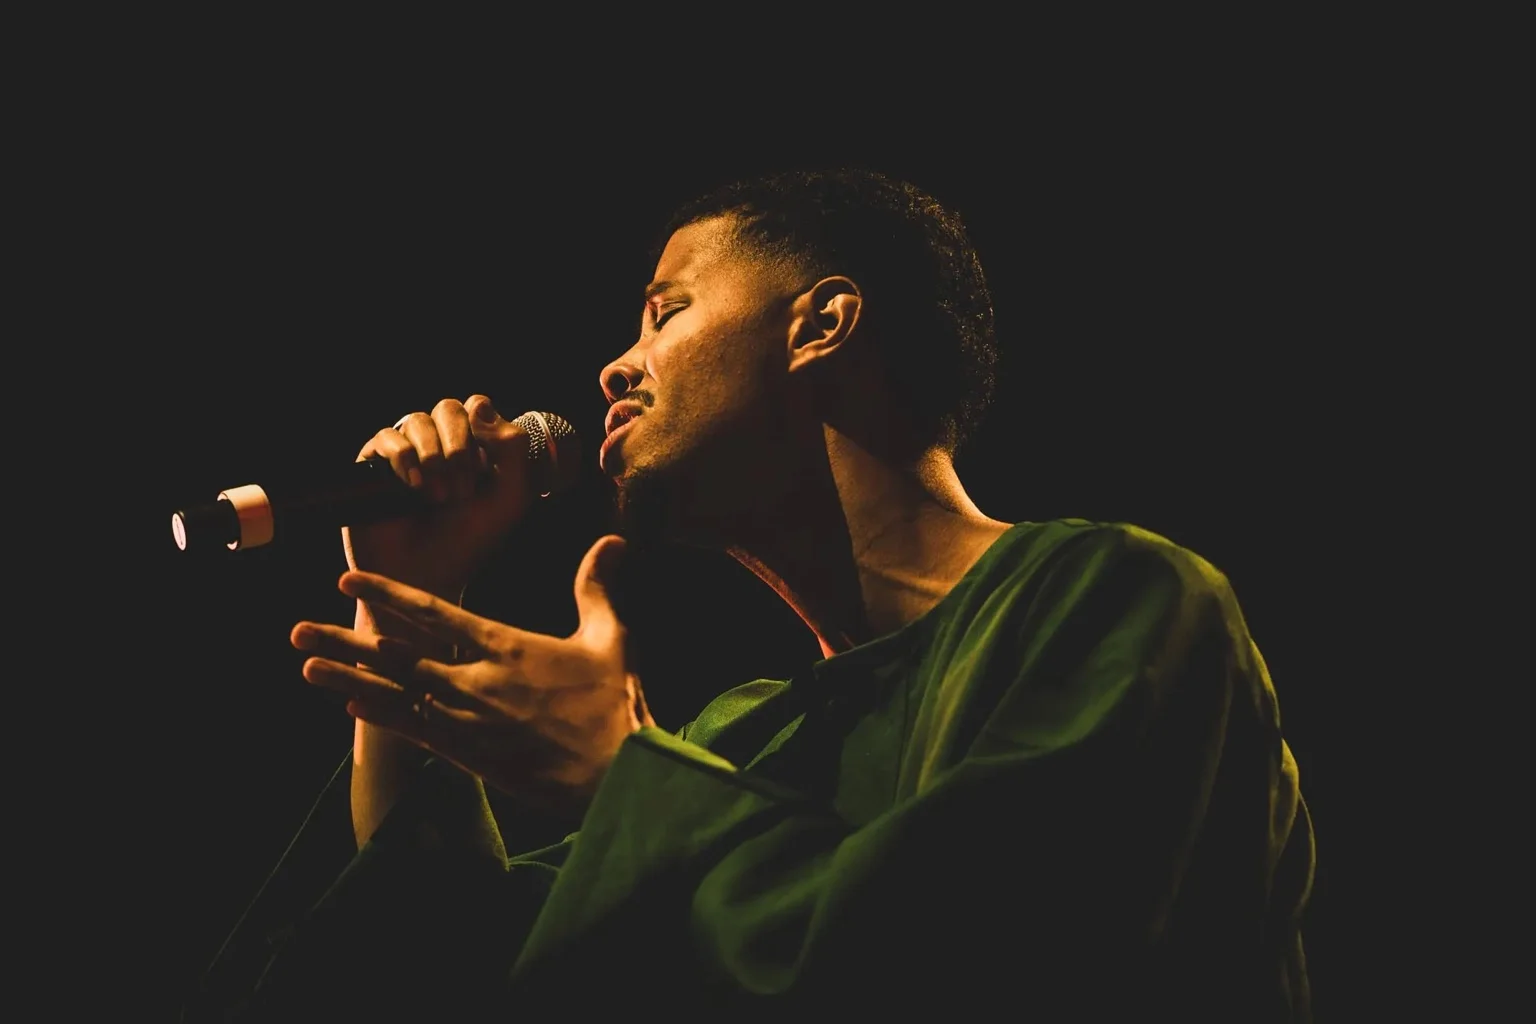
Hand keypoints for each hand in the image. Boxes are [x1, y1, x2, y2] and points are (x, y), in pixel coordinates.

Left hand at [292, 534, 653, 815]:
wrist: (614, 774)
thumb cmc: (614, 706)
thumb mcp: (611, 639)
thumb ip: (598, 589)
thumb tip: (613, 540)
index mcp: (505, 647)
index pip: (434, 612)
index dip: (388, 594)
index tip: (350, 580)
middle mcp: (476, 681)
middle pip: (397, 655)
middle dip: (345, 641)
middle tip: (299, 631)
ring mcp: (468, 721)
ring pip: (395, 694)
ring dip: (348, 680)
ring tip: (307, 666)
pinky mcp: (470, 755)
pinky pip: (415, 731)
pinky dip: (383, 717)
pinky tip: (353, 706)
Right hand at [344, 395, 534, 599]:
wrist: (428, 575)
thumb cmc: (471, 539)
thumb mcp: (511, 495)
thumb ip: (513, 445)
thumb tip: (477, 402)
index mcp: (474, 446)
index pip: (475, 406)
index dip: (482, 430)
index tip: (487, 469)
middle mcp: (439, 444)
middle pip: (448, 408)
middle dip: (458, 446)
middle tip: (462, 489)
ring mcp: (406, 453)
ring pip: (417, 420)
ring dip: (433, 456)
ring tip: (438, 497)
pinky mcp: (374, 466)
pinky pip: (386, 437)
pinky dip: (403, 457)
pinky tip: (413, 485)